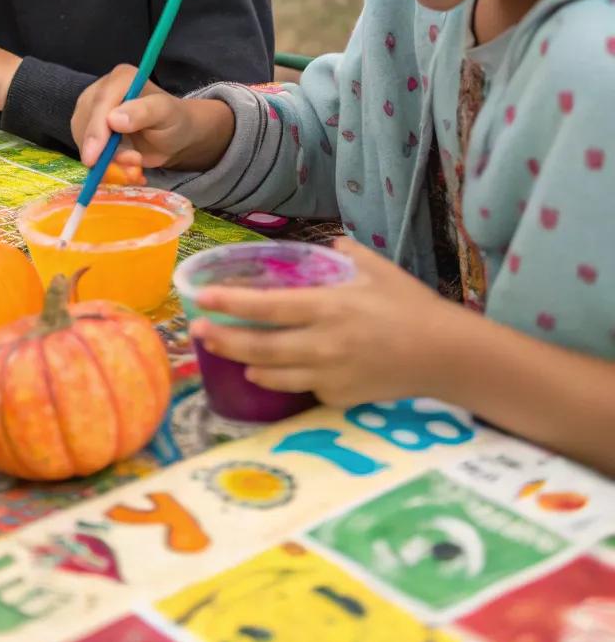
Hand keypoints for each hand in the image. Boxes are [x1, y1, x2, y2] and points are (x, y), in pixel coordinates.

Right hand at [71, 65, 233, 174]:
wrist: (172, 136)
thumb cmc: (172, 120)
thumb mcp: (166, 113)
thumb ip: (144, 112)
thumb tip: (113, 120)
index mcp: (120, 79)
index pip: (100, 103)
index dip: (95, 131)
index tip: (93, 158)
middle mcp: (100, 91)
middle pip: (86, 123)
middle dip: (103, 152)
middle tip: (130, 167)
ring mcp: (91, 112)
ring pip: (84, 141)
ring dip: (107, 162)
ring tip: (134, 167)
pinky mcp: (89, 132)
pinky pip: (89, 153)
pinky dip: (106, 167)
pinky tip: (126, 168)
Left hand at [191, 239, 457, 406]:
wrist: (443, 355)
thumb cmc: (410, 305)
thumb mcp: (376, 269)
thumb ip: (346, 254)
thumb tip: (329, 243)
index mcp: (328, 307)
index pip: (266, 307)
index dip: (230, 304)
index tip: (202, 298)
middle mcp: (322, 344)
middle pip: (259, 348)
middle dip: (223, 340)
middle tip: (198, 332)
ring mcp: (329, 375)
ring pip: (273, 376)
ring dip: (246, 365)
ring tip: (228, 355)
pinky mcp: (339, 398)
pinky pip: (303, 390)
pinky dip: (286, 381)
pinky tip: (274, 374)